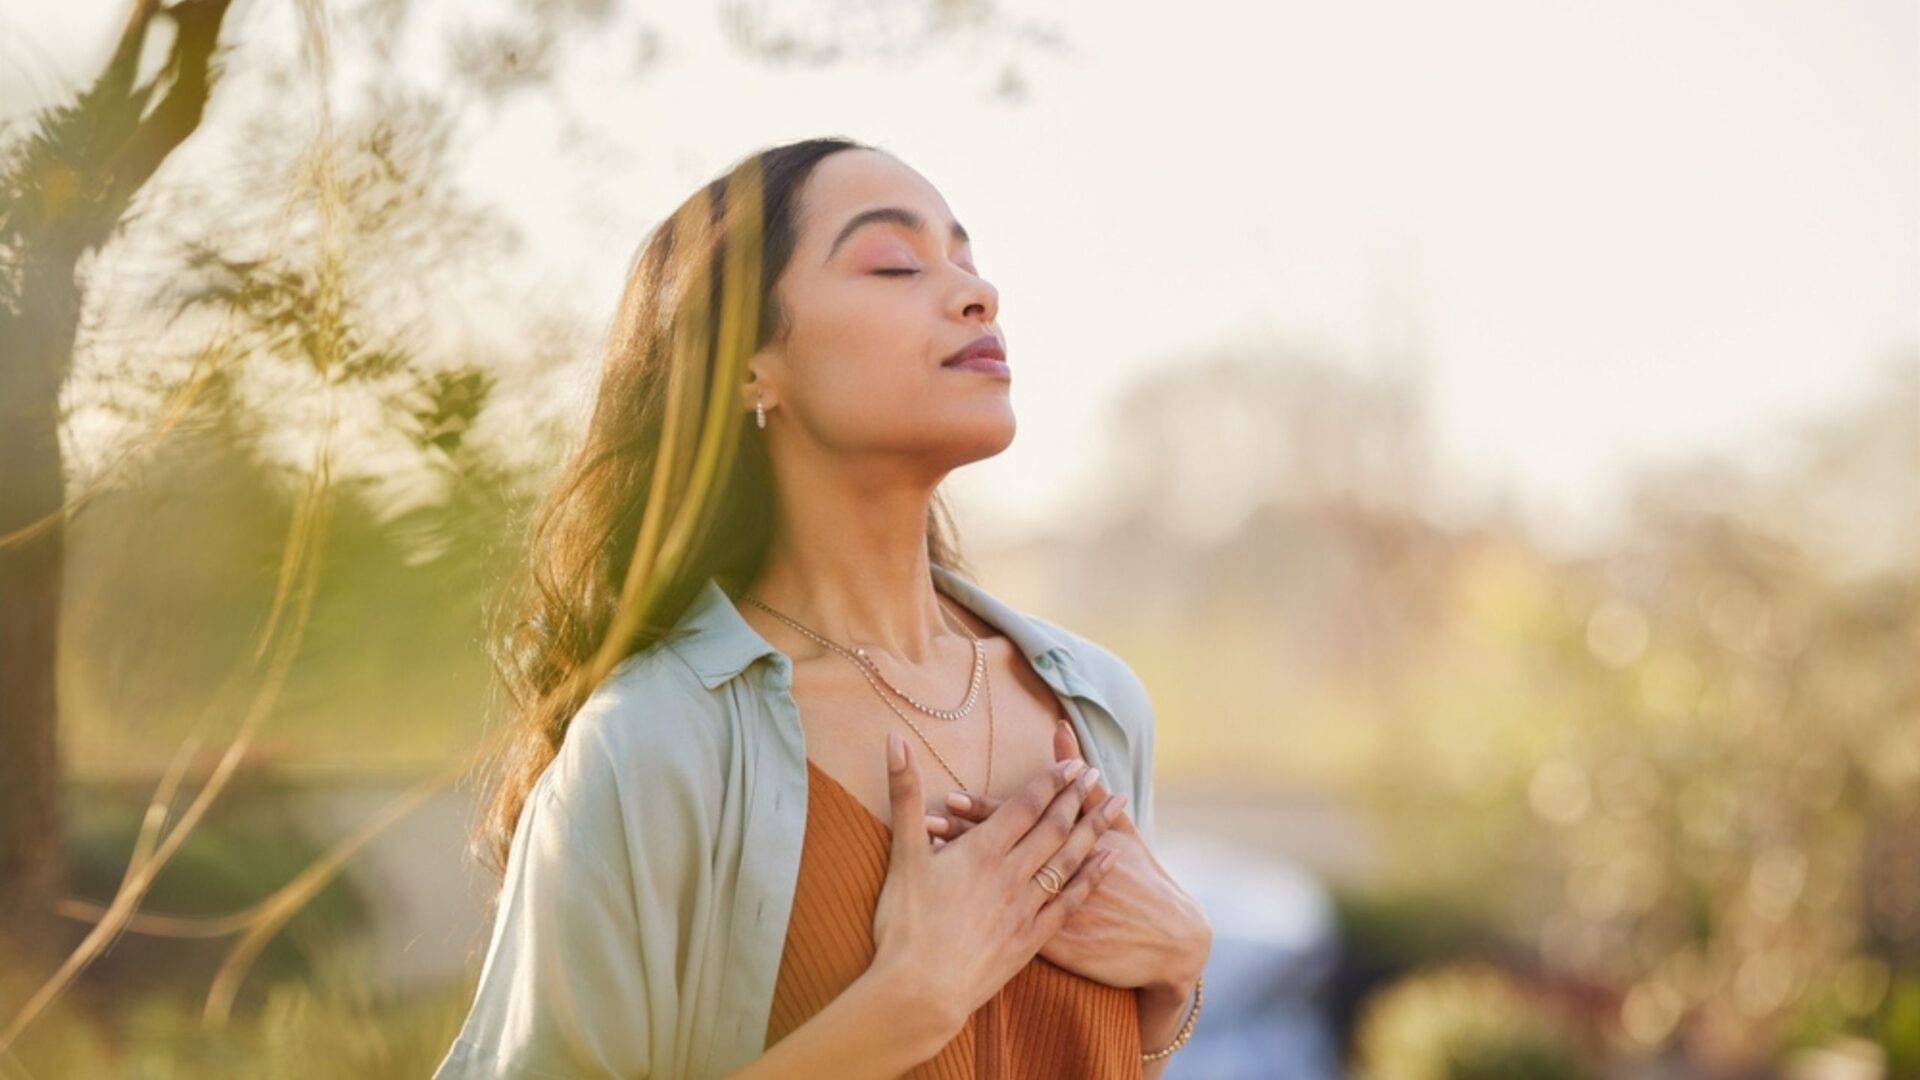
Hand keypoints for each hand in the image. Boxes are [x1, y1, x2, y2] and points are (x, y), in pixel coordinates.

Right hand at [868, 731, 1121, 1039]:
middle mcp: (1011, 874)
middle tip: (1098, 774)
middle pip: (1053, 828)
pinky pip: (1071, 901)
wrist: (920, 993)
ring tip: (1116, 805)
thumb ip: (904, 794)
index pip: (1024, 806)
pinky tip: (1111, 861)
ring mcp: (1025, 908)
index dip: (1049, 782)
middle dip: (1077, 797)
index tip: (1072, 763)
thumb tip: (894, 739)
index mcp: (982, 851)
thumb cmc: (905, 925)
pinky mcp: (1032, 939)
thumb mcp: (902, 854)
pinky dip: (1093, 877)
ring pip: (1069, 860)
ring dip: (1095, 828)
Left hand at [924, 719, 1211, 996]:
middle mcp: (1053, 878)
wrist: (1168, 940)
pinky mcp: (1049, 947)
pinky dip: (977, 915)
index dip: (983, 811)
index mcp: (1068, 847)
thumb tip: (1061, 729)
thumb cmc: (1142, 878)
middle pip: (1001, 853)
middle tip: (926, 822)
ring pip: (994, 889)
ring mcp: (1049, 914)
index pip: (1018, 823)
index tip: (950, 795)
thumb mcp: (1120, 829)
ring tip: (929, 857)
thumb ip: (1086, 784)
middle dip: (962, 838)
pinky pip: (1004, 928)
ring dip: (961, 874)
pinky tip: (947, 908)